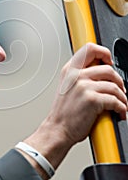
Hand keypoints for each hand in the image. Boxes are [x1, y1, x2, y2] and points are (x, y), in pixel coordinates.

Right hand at [24, 43, 126, 173]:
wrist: (57, 129)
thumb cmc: (63, 112)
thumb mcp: (67, 86)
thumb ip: (80, 76)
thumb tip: (99, 72)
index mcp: (70, 70)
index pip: (90, 49)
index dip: (104, 53)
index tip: (109, 62)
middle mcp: (76, 75)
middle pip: (108, 68)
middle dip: (119, 81)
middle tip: (120, 89)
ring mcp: (84, 87)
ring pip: (115, 86)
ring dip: (123, 97)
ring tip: (122, 104)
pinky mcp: (92, 100)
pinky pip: (116, 101)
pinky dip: (122, 108)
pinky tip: (119, 112)